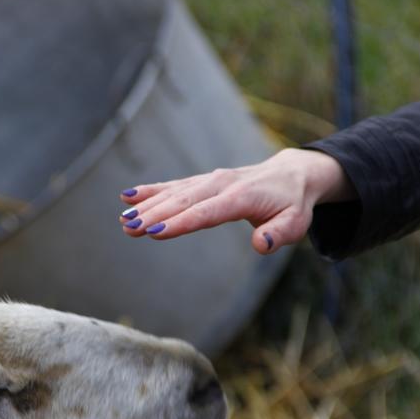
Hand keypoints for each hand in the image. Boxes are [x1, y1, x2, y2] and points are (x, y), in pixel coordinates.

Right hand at [118, 148, 355, 253]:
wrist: (291, 173)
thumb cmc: (292, 204)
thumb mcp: (296, 222)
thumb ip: (279, 235)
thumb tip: (260, 245)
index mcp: (242, 196)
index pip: (207, 212)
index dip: (181, 222)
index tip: (156, 231)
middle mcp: (221, 184)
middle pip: (183, 201)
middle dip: (155, 214)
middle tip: (130, 228)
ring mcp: (209, 181)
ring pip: (174, 193)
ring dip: (147, 205)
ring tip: (123, 220)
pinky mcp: (201, 182)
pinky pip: (173, 186)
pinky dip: (151, 190)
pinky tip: (128, 196)